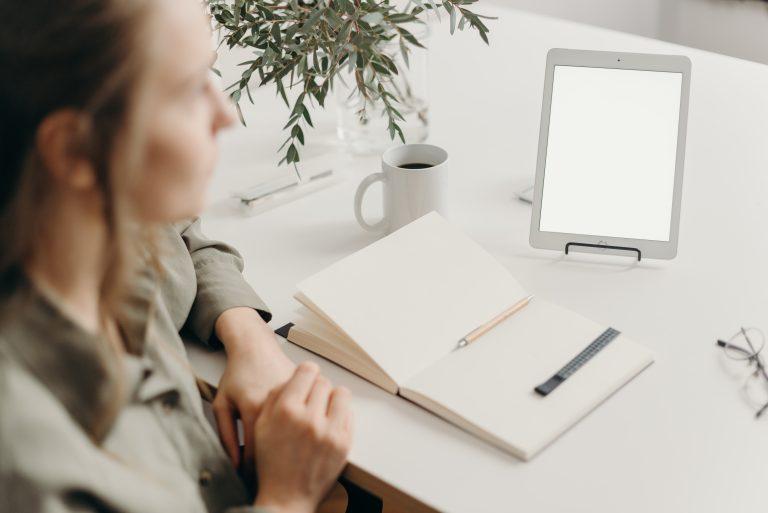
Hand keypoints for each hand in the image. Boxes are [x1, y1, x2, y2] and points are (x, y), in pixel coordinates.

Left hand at [212, 307, 295, 471]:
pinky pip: (305, 417)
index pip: (255, 454)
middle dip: (273, 466)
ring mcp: (294, 398)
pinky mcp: (305, 393)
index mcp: (254, 409)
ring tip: (282, 461)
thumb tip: (234, 465)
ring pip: (296, 433)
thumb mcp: (222, 403)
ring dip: (290, 449)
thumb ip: (225, 435)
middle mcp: (278, 404)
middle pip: (278, 448)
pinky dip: (299, 430)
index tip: (251, 483)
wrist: (256, 346)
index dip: (252, 473)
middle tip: (268, 476)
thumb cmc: (237, 375)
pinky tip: (292, 440)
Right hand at [253, 362, 352, 512]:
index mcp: (286, 410)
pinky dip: (340, 414)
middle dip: (317, 387)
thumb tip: (293, 377)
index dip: (306, 372)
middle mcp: (309, 418)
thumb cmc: (271, 462)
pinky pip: (349, 413)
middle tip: (310, 397)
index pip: (308, 370)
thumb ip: (275, 396)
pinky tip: (329, 422)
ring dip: (332, 397)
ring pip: (341, 393)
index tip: (305, 376)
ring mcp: (329, 431)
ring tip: (322, 407)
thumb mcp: (261, 425)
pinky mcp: (344, 443)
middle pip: (323, 381)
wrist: (286, 497)